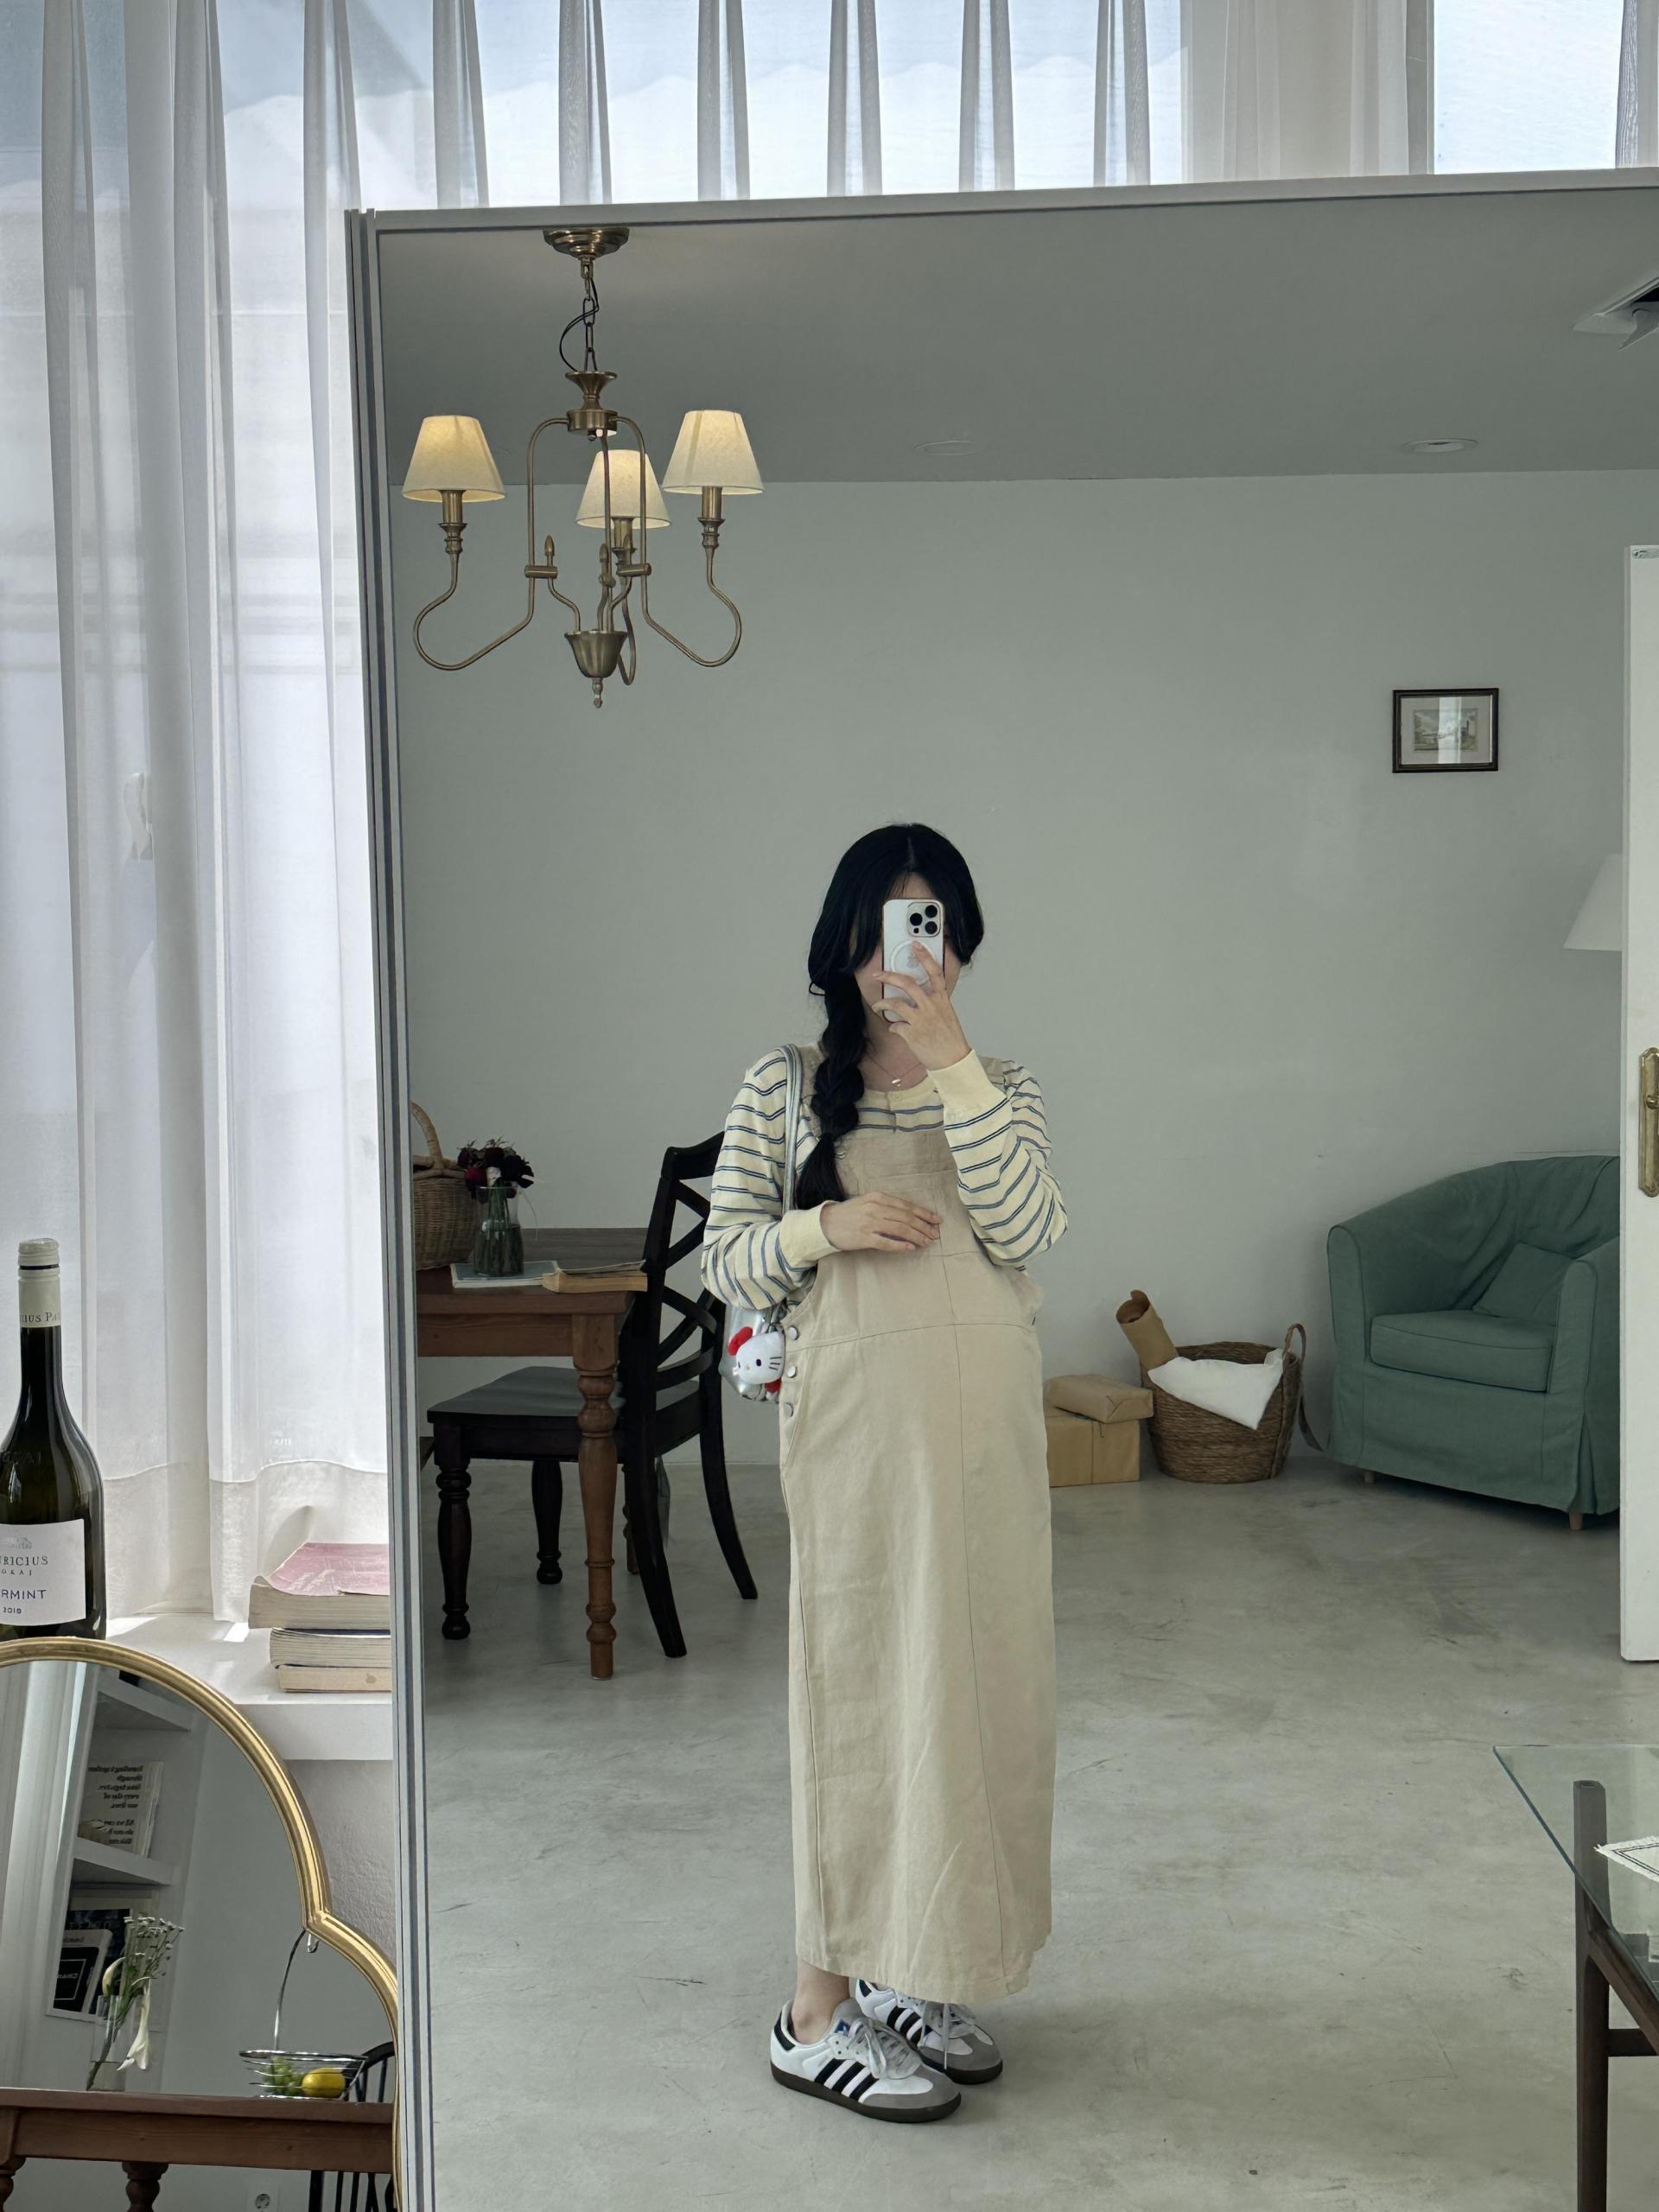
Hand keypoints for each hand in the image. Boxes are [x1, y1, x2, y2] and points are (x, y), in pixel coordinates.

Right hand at [822, 1192, 941, 1252]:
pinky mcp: (864, 1237)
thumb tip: (910, 1217)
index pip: (906, 1205)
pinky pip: (886, 1242)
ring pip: (900, 1229)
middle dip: (924, 1226)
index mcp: (878, 1197)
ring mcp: (870, 1223)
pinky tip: (911, 1248)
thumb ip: (887, 1207)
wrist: (826, 1223)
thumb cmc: (850, 1213)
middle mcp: (875, 1208)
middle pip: (906, 1217)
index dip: (924, 1213)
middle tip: (935, 1234)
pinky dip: (900, 1245)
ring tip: (926, 1242)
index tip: (936, 1220)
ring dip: (916, 1236)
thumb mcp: (868, 1203)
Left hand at [874, 941, 970, 1071]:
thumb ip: (934, 1004)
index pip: (934, 972)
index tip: (915, 945)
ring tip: (877, 1005)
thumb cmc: (951, 1039)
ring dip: (882, 1003)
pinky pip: (895, 1026)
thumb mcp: (947, 1016)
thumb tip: (919, 1000)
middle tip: (878, 974)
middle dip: (889, 976)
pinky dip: (893, 1027)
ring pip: (895, 1004)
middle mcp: (931, 1006)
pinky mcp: (912, 1034)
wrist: (953, 1061)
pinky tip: (895, 1030)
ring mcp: (920, 1020)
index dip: (924, 957)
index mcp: (942, 1000)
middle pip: (907, 983)